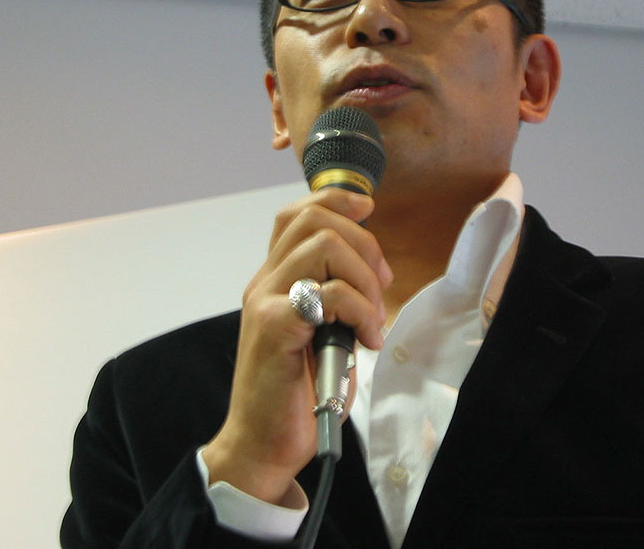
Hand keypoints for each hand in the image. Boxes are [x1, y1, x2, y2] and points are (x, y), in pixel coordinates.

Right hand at [201, 188, 390, 504]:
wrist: (263, 443)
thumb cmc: (297, 391)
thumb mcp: (320, 331)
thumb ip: (333, 295)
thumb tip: (372, 268)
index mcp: (275, 279)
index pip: (296, 212)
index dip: (336, 199)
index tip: (368, 209)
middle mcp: (265, 282)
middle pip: (314, 219)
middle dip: (363, 244)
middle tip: (380, 287)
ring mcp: (265, 302)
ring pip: (324, 246)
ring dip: (364, 280)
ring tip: (372, 320)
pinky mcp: (274, 328)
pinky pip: (327, 294)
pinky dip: (358, 310)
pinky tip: (365, 339)